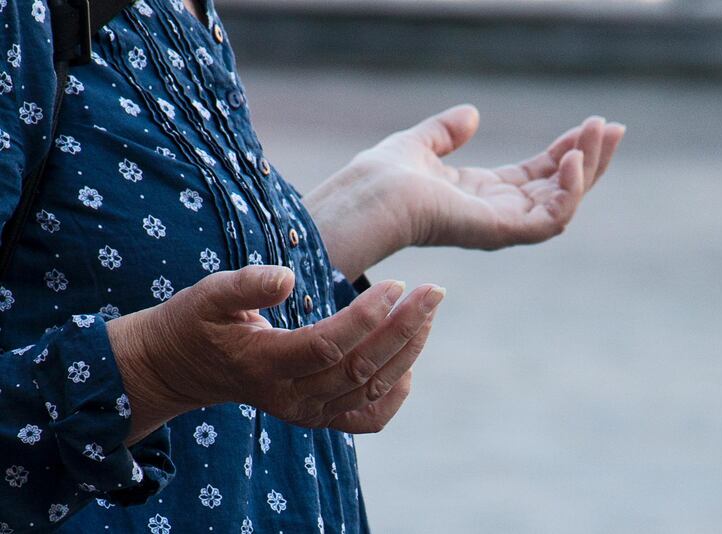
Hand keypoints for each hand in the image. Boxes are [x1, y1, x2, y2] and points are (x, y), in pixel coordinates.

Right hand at [107, 265, 444, 443]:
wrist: (186, 368)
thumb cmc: (198, 322)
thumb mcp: (210, 294)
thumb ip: (246, 285)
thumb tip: (287, 278)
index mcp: (264, 364)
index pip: (328, 346)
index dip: (366, 317)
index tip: (396, 285)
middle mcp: (290, 398)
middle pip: (361, 369)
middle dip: (404, 329)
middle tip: (434, 292)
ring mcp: (306, 412)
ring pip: (371, 390)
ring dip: (408, 351)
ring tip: (428, 312)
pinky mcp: (317, 416)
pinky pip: (367, 418)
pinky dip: (395, 396)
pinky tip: (408, 364)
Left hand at [304, 106, 624, 279]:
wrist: (370, 195)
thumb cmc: (383, 176)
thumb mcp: (421, 143)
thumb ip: (446, 131)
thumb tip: (470, 114)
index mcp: (481, 195)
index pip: (537, 176)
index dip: (566, 151)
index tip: (591, 124)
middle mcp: (496, 214)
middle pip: (558, 190)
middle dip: (588, 159)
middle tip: (612, 127)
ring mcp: (500, 226)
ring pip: (563, 204)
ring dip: (587, 170)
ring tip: (600, 133)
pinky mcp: (500, 233)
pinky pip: (549, 220)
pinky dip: (568, 192)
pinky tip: (573, 157)